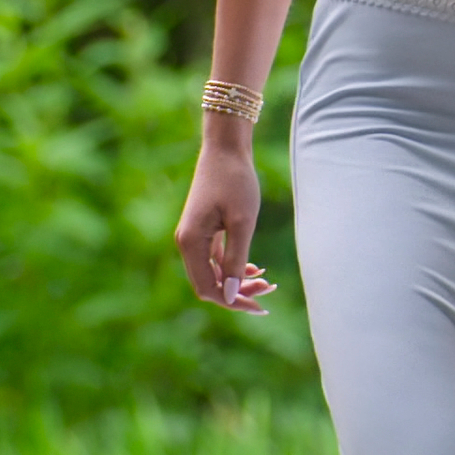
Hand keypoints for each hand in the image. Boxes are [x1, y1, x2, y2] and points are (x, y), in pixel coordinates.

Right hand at [176, 133, 275, 313]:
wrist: (226, 148)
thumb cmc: (235, 181)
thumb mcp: (242, 222)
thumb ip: (236, 260)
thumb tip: (232, 296)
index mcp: (190, 243)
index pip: (208, 288)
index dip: (233, 301)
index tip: (260, 306)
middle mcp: (186, 243)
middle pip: (209, 284)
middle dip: (238, 292)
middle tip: (269, 292)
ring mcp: (193, 236)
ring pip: (214, 272)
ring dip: (238, 280)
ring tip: (267, 283)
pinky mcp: (202, 230)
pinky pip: (215, 259)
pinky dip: (234, 266)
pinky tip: (256, 268)